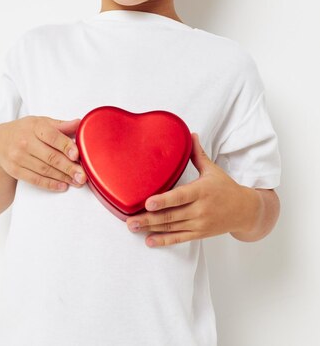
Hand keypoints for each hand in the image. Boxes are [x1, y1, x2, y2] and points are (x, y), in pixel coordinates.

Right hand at [0, 116, 86, 191]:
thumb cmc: (24, 131)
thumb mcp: (40, 122)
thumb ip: (60, 125)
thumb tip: (80, 124)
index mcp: (34, 127)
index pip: (52, 136)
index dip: (65, 145)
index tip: (77, 154)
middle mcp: (25, 142)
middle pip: (50, 157)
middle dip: (68, 167)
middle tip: (83, 175)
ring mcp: (18, 157)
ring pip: (44, 170)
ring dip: (63, 177)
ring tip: (77, 181)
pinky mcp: (15, 170)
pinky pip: (35, 179)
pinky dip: (50, 184)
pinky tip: (62, 185)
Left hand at [126, 133, 259, 246]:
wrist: (245, 211)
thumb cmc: (226, 187)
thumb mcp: (212, 169)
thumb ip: (198, 154)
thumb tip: (191, 134)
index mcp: (202, 190)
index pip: (180, 196)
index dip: (164, 201)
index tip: (148, 202)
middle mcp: (200, 209)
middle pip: (172, 215)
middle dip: (149, 218)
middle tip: (130, 219)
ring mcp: (199, 223)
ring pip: (172, 227)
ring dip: (151, 228)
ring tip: (133, 227)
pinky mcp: (199, 233)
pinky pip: (179, 238)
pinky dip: (164, 241)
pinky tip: (149, 241)